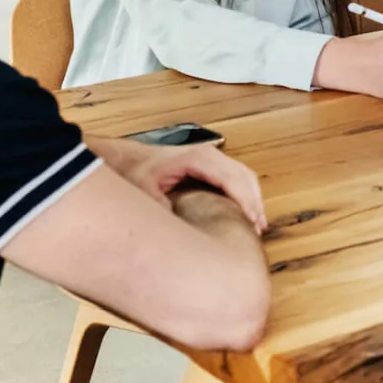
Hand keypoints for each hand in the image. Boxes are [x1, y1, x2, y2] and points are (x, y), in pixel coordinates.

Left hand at [105, 139, 267, 235]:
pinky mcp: (209, 165)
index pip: (232, 179)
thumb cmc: (134, 170)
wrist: (124, 158)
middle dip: (254, 203)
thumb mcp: (145, 190)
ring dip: (252, 199)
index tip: (252, 222)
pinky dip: (243, 195)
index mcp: (197, 158)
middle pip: (244, 177)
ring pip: (243, 176)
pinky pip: (235, 178)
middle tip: (258, 229)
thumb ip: (164, 207)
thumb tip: (185, 227)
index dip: (245, 202)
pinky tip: (243, 213)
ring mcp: (210, 157)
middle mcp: (208, 154)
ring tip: (255, 225)